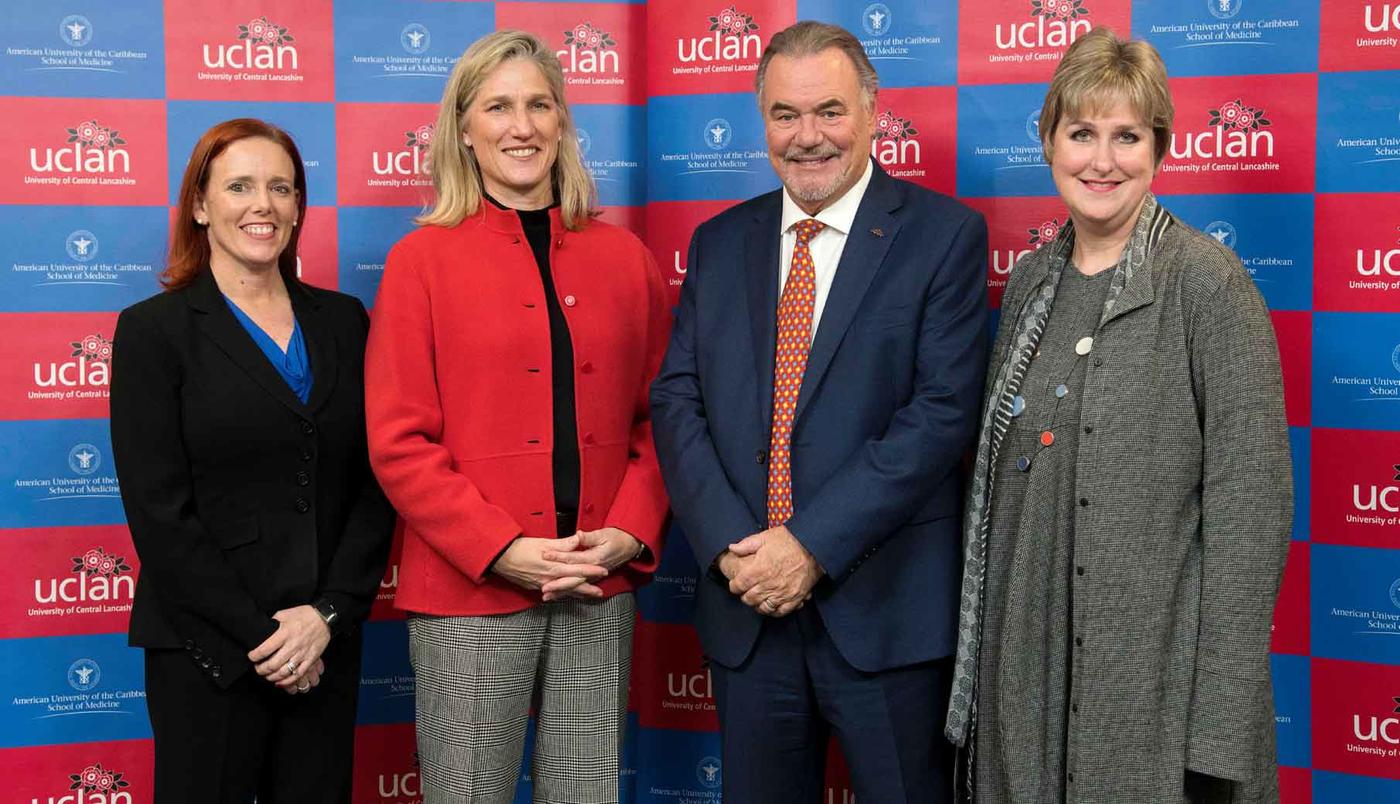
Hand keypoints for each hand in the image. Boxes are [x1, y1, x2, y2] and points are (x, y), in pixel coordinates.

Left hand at [248, 605, 331, 687]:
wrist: (324, 617)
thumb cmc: (304, 614)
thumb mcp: (284, 613)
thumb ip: (272, 622)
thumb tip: (262, 630)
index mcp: (284, 633)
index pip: (264, 649)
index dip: (254, 656)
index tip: (251, 657)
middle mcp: (292, 645)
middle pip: (273, 664)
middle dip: (261, 670)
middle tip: (258, 668)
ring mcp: (302, 653)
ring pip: (284, 672)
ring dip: (272, 677)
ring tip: (267, 675)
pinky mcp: (311, 659)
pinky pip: (298, 674)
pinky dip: (288, 681)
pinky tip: (280, 682)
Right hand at [491, 535, 607, 593]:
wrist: (500, 558)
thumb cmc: (520, 547)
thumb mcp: (543, 542)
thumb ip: (563, 544)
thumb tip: (578, 540)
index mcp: (553, 566)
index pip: (577, 568)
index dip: (591, 570)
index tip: (604, 571)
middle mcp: (549, 578)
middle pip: (573, 584)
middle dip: (588, 588)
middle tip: (600, 592)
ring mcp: (542, 585)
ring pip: (564, 591)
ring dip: (577, 594)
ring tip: (589, 596)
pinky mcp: (535, 587)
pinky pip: (553, 592)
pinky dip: (562, 594)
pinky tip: (568, 596)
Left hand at [539, 528, 643, 600]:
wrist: (629, 546)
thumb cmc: (617, 538)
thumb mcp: (603, 534)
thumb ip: (589, 537)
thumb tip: (579, 535)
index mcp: (594, 558)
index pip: (573, 558)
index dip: (558, 556)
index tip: (545, 555)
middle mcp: (593, 570)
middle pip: (572, 578)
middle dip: (557, 583)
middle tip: (543, 587)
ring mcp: (593, 576)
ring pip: (575, 586)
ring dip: (561, 592)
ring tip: (547, 596)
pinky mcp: (593, 578)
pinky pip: (579, 587)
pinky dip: (568, 593)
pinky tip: (558, 596)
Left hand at [726, 526, 821, 616]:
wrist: (813, 546)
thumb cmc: (789, 540)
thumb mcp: (765, 537)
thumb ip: (746, 544)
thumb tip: (732, 548)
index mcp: (758, 570)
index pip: (738, 585)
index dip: (734, 586)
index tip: (735, 584)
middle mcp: (768, 584)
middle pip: (749, 599)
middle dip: (745, 596)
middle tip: (746, 592)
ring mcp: (782, 593)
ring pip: (764, 608)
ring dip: (758, 605)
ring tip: (758, 599)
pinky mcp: (795, 597)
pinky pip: (781, 611)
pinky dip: (774, 611)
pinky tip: (772, 606)